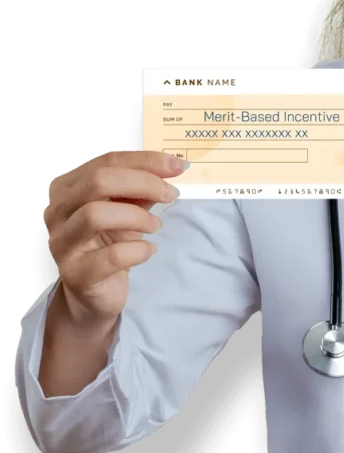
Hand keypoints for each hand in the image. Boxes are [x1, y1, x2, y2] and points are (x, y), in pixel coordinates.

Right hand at [42, 151, 184, 322]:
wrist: (93, 291)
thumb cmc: (108, 243)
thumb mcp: (125, 208)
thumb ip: (141, 188)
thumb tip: (172, 167)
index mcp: (67, 188)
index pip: (105, 162)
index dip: (145, 161)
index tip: (178, 165)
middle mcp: (57, 212)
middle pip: (98, 182)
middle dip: (143, 183)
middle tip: (170, 194)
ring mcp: (62, 244)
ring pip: (96, 215)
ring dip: (137, 217)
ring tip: (155, 225)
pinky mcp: (76, 274)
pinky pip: (111, 256)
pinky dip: (139, 250)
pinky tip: (148, 250)